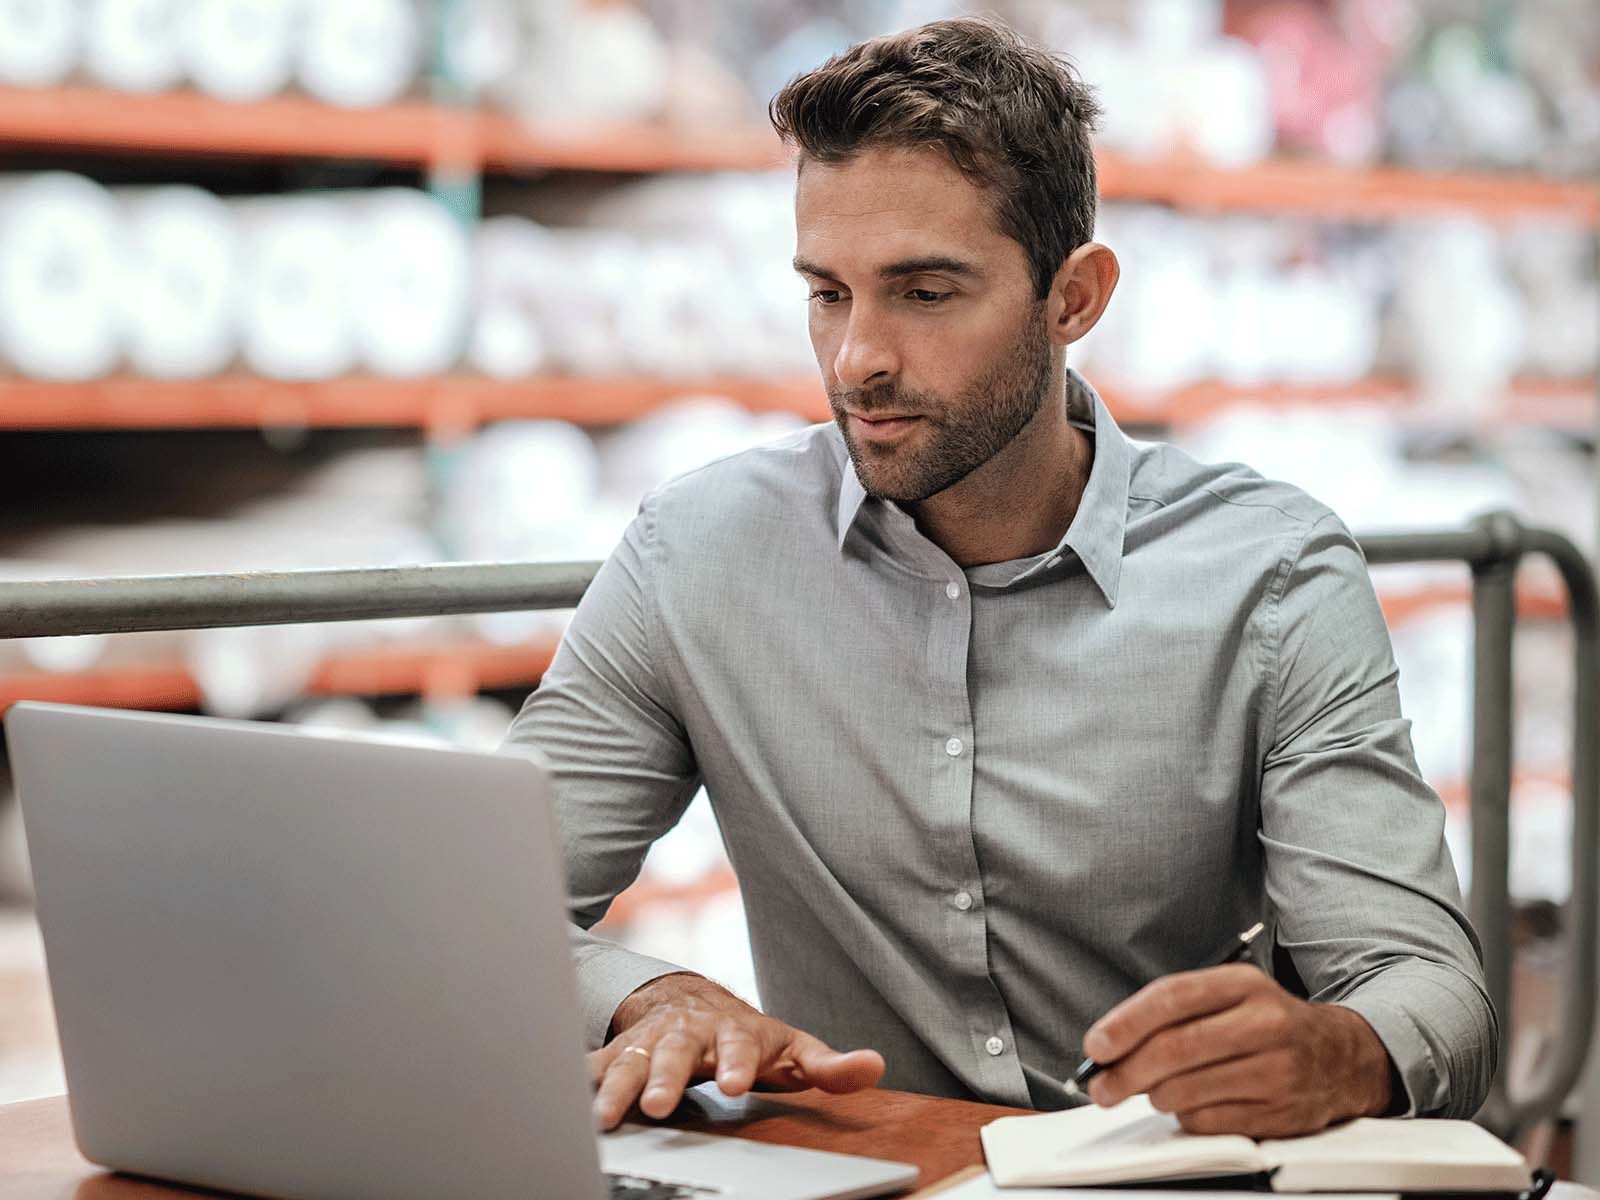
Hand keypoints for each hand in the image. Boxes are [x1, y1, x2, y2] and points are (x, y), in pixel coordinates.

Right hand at [588, 972, 885, 1130]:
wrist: (691, 1004)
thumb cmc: (748, 1037)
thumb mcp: (792, 1050)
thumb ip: (829, 1065)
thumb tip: (874, 1067)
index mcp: (732, 1032)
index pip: (737, 1045)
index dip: (735, 1062)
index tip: (732, 1084)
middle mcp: (686, 1033)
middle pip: (673, 1052)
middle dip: (663, 1077)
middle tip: (655, 1106)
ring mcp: (649, 1041)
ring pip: (628, 1060)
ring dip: (614, 1086)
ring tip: (603, 1117)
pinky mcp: (618, 1052)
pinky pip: (594, 1064)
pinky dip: (579, 1079)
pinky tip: (564, 1099)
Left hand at [1081, 964, 1391, 1136]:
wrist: (1342, 1056)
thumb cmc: (1267, 1025)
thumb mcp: (1228, 997)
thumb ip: (1172, 1013)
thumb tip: (1108, 1046)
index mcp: (1244, 984)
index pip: (1172, 997)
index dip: (1125, 1023)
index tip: (1095, 1046)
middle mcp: (1265, 1022)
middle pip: (1175, 1049)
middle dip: (1126, 1072)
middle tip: (1102, 1087)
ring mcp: (1278, 1070)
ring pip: (1188, 1091)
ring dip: (1155, 1096)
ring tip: (1153, 1091)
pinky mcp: (1283, 1113)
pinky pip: (1210, 1123)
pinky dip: (1187, 1119)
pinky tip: (1191, 1107)